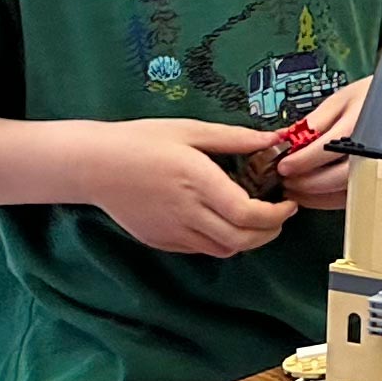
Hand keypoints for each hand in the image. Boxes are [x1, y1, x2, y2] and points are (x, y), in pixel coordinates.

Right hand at [87, 122, 297, 256]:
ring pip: (223, 250)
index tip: (288, 203)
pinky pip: (202, 249)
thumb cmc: (141, 141)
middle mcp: (187, 212)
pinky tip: (223, 222)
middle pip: (241, 240)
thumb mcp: (190, 130)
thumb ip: (234, 138)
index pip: (248, 214)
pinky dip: (222, 242)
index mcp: (197, 182)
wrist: (94, 165)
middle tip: (280, 216)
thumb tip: (272, 139)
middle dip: (270, 233)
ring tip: (255, 220)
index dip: (276, 215)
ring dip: (247, 240)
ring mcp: (173, 232)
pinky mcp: (161, 241)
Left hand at [265, 78, 375, 209]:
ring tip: (295, 190)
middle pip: (339, 176)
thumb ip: (315, 121)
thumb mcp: (341, 99)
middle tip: (286, 181)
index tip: (284, 166)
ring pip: (346, 191)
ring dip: (315, 196)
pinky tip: (312, 196)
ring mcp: (380, 167)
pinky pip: (353, 197)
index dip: (303, 161)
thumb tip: (287, 141)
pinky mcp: (378, 179)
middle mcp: (374, 149)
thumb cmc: (371, 97)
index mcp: (362, 124)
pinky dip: (328, 201)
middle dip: (307, 182)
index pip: (329, 148)